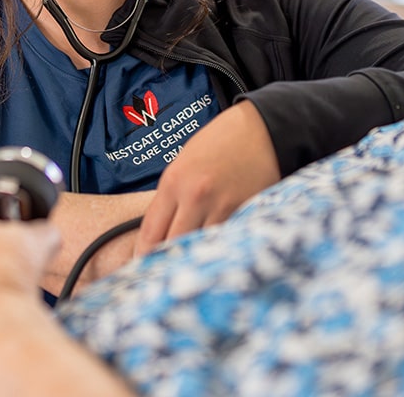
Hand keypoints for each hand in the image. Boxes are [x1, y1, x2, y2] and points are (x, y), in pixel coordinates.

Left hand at [135, 100, 279, 254]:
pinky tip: (215, 253)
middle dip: (166, 262)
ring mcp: (220, 206)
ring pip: (198, 247)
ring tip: (190, 269)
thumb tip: (161, 231)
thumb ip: (172, 196)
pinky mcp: (243, 212)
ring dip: (193, 258)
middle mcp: (194, 197)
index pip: (150, 232)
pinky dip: (217, 248)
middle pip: (172, 246)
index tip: (141, 267)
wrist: (262, 128)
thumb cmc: (222, 141)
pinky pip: (224, 240)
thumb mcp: (185, 162)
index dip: (144, 255)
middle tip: (164, 274)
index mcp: (173, 182)